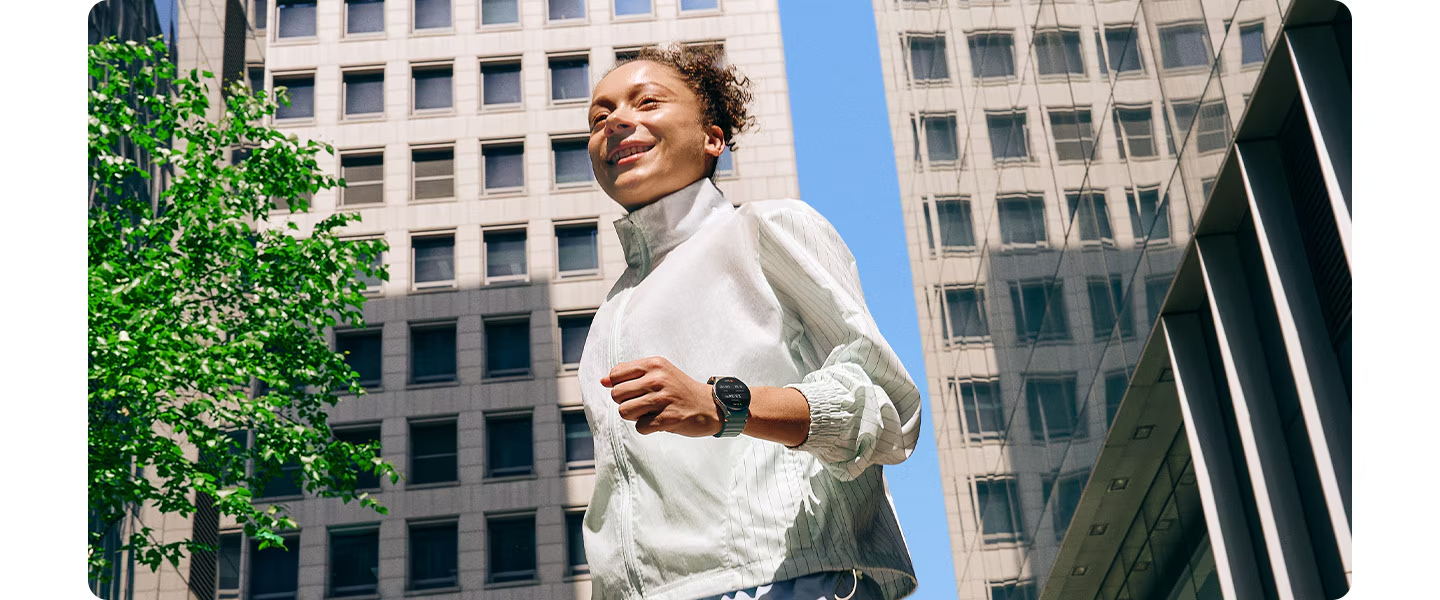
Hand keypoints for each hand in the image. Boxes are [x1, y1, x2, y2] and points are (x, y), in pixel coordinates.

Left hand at [601, 356, 722, 436]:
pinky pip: (640, 427)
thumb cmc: (680, 390)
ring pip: (624, 412)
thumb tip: (602, 381)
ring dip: (635, 416)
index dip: (620, 387)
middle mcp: (658, 379)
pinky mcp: (669, 418)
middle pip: (616, 395)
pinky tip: (660, 421)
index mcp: (654, 364)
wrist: (711, 406)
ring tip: (651, 412)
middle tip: (644, 404)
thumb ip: (630, 374)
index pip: (615, 375)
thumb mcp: (659, 373)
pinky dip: (647, 428)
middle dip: (626, 403)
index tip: (635, 391)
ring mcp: (663, 399)